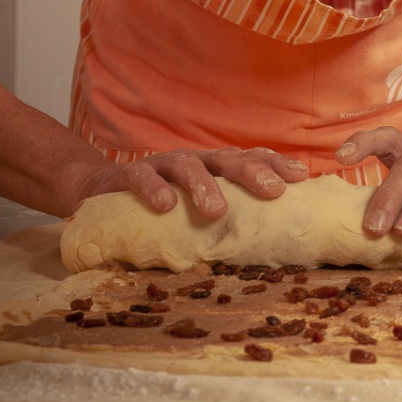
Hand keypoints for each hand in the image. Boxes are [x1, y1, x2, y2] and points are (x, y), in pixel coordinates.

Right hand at [72, 147, 309, 218]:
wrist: (99, 191)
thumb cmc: (161, 205)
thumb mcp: (195, 207)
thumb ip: (225, 215)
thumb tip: (271, 243)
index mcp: (215, 167)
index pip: (250, 158)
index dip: (276, 164)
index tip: (302, 177)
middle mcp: (193, 160)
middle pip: (227, 159)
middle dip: (252, 172)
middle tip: (273, 190)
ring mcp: (161, 164)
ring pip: (187, 166)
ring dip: (204, 186)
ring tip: (217, 210)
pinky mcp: (127, 174)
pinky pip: (141, 177)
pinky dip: (153, 189)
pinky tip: (164, 205)